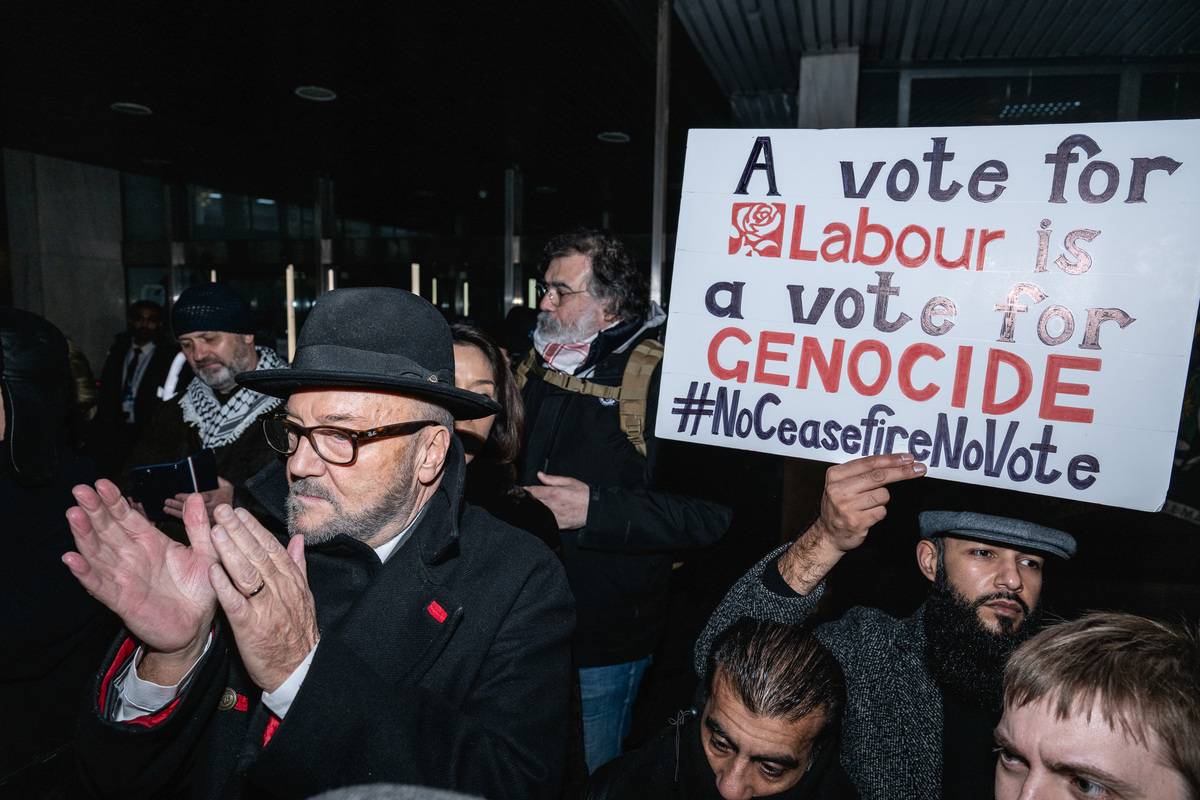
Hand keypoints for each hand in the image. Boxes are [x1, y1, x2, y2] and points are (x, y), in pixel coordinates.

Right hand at [62, 481, 217, 672]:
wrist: (199, 625)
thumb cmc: (201, 589)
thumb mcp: (206, 552)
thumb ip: (198, 526)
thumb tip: (193, 496)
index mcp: (151, 542)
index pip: (127, 517)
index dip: (114, 501)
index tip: (101, 483)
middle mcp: (132, 556)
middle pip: (107, 529)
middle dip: (94, 510)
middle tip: (80, 490)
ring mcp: (124, 577)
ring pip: (98, 552)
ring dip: (84, 534)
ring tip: (73, 515)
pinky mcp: (121, 599)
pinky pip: (99, 584)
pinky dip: (85, 572)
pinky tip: (71, 559)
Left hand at [164, 476, 234, 521]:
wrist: (236, 518)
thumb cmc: (228, 502)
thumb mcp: (227, 488)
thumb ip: (218, 480)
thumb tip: (210, 475)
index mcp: (218, 499)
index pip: (199, 497)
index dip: (186, 496)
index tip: (176, 495)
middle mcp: (214, 510)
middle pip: (192, 507)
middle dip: (177, 504)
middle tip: (167, 501)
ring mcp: (209, 521)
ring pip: (190, 517)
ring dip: (176, 512)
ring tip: (166, 508)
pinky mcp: (206, 528)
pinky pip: (190, 524)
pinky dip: (180, 519)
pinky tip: (172, 515)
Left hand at [206, 505, 318, 692]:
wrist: (300, 669)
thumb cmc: (298, 633)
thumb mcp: (304, 596)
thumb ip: (297, 565)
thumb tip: (298, 539)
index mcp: (292, 581)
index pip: (271, 548)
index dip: (255, 529)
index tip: (239, 512)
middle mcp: (280, 590)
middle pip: (257, 555)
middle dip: (239, 531)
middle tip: (222, 511)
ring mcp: (266, 608)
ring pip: (247, 574)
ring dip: (231, 551)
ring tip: (215, 531)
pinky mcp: (251, 627)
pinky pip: (236, 603)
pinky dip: (224, 585)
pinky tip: (212, 570)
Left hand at [522, 472, 588, 529]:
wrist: (595, 510)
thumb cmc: (584, 494)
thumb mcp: (569, 481)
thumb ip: (552, 479)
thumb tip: (539, 474)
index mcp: (554, 492)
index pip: (533, 491)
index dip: (523, 490)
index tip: (517, 489)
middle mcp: (552, 505)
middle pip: (532, 503)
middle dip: (525, 500)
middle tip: (518, 498)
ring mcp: (554, 516)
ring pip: (536, 513)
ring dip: (530, 510)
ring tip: (525, 507)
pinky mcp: (558, 525)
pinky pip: (544, 522)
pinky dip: (539, 519)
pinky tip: (537, 517)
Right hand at [810, 453, 925, 551]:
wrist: (828, 535)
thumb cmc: (840, 505)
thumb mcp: (842, 484)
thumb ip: (861, 473)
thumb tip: (894, 462)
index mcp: (835, 475)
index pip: (868, 463)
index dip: (891, 460)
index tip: (908, 458)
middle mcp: (839, 489)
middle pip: (878, 476)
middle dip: (902, 472)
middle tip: (918, 469)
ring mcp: (847, 506)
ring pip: (883, 495)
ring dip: (882, 499)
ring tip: (868, 504)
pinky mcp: (857, 522)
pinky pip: (881, 511)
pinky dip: (879, 512)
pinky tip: (868, 515)